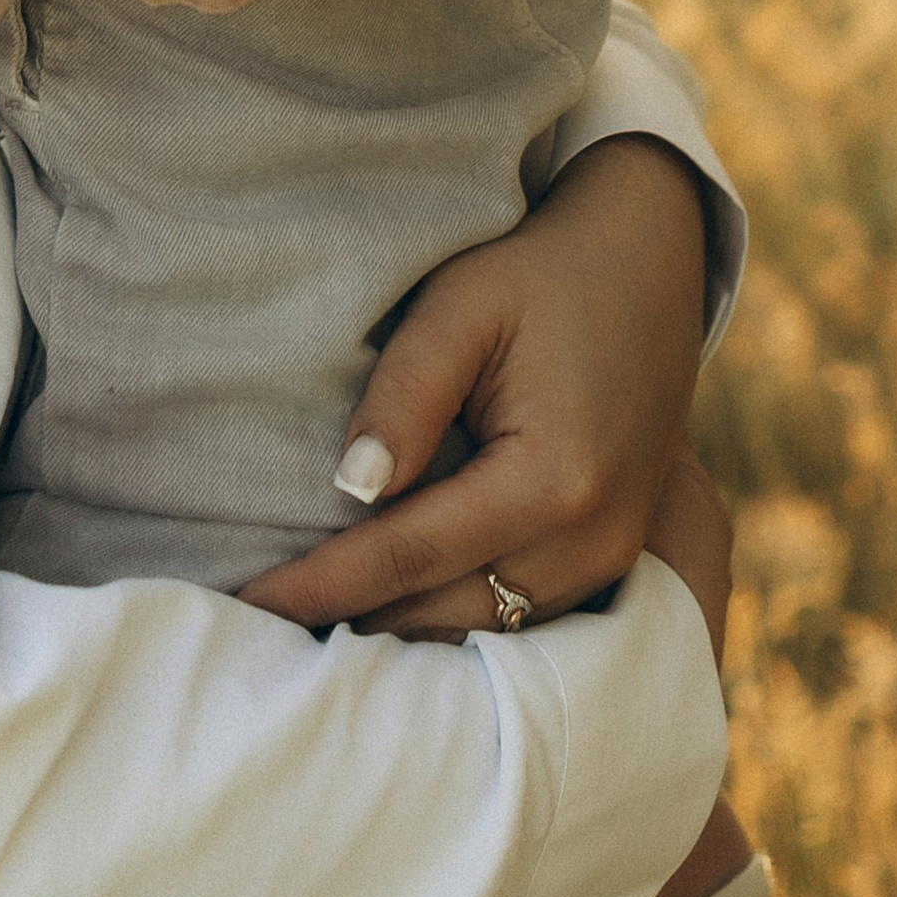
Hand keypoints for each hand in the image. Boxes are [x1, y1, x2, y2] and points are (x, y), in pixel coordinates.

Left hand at [240, 136, 709, 638]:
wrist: (646, 264)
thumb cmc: (541, 274)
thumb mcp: (461, 306)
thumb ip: (405, 396)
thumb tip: (350, 487)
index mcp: (554, 478)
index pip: (408, 555)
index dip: (322, 584)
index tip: (250, 605)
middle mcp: (592, 538)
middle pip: (446, 610)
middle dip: (353, 622)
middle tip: (262, 631)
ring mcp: (613, 556)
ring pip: (486, 627)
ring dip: (402, 628)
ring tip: (315, 627)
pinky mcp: (614, 555)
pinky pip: (522, 614)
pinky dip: (454, 613)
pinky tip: (391, 604)